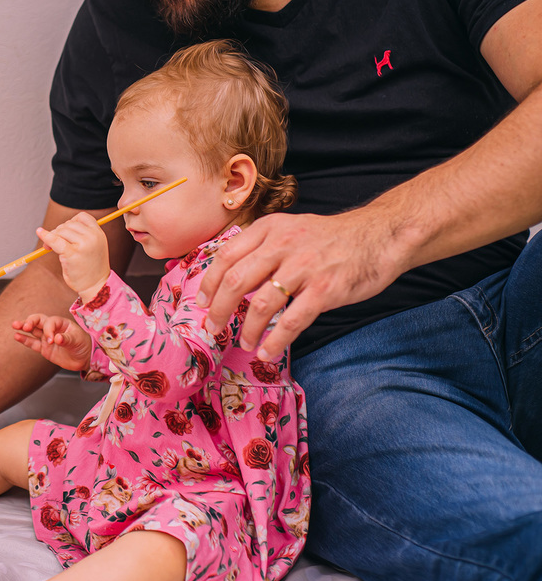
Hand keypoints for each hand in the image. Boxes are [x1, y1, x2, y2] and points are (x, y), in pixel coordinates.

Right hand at [11, 313, 90, 370]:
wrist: (85, 358)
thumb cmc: (83, 344)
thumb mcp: (77, 340)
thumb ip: (66, 339)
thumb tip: (57, 338)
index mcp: (60, 323)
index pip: (50, 322)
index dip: (49, 330)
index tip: (52, 340)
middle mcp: (52, 328)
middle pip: (38, 321)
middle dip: (30, 321)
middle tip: (25, 326)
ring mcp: (46, 338)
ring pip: (33, 330)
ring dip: (23, 327)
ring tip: (14, 325)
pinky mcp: (44, 349)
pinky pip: (32, 343)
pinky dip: (24, 340)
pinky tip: (17, 336)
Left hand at [37, 212, 110, 299]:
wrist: (96, 286)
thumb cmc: (90, 268)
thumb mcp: (92, 247)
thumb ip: (80, 236)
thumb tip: (56, 230)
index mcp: (99, 233)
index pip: (82, 217)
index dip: (71, 221)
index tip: (64, 232)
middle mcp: (93, 237)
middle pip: (69, 224)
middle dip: (58, 231)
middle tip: (52, 243)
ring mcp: (84, 244)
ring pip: (61, 231)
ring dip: (53, 237)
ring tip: (50, 249)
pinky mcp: (73, 254)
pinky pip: (55, 240)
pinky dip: (46, 236)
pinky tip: (40, 233)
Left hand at [196, 211, 403, 360]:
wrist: (379, 236)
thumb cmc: (329, 239)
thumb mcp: (289, 229)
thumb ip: (260, 248)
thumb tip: (228, 277)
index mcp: (269, 229)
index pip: (226, 256)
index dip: (209, 283)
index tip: (201, 302)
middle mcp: (282, 245)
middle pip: (236, 281)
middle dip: (219, 310)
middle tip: (212, 327)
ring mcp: (305, 267)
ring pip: (262, 304)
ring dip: (247, 329)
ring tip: (243, 342)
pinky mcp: (325, 289)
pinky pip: (292, 320)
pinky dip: (275, 340)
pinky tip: (267, 351)